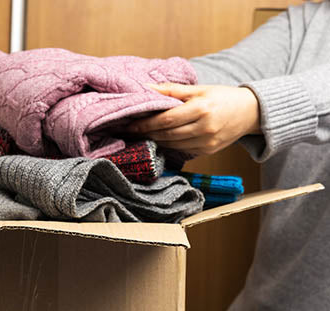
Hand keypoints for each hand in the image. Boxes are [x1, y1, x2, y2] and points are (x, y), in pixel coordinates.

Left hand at [127, 83, 260, 154]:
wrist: (251, 112)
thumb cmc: (223, 97)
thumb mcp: (199, 89)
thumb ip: (172, 90)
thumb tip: (147, 88)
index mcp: (202, 109)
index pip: (166, 120)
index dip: (146, 124)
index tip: (131, 124)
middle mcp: (204, 128)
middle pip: (167, 134)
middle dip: (147, 133)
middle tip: (130, 131)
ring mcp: (207, 142)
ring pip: (173, 145)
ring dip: (155, 141)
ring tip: (141, 135)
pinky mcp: (208, 151)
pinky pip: (182, 150)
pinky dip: (169, 146)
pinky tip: (159, 141)